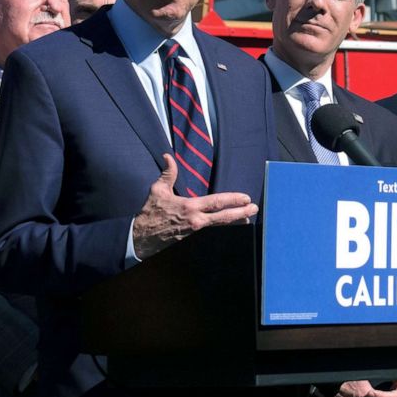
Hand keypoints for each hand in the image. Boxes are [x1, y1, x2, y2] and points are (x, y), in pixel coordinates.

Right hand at [132, 154, 258, 258]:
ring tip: (248, 218)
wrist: (141, 238)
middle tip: (255, 208)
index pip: (217, 202)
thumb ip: (167, 173)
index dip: (233, 200)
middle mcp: (196, 221)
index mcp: (189, 207)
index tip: (246, 198)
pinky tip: (231, 227)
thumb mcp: (157, 190)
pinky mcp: (193, 240)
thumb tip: (168, 156)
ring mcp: (196, 232)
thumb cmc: (150, 213)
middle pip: (224, 217)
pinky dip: (223, 229)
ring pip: (221, 227)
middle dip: (242, 213)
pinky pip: (212, 233)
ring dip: (235, 222)